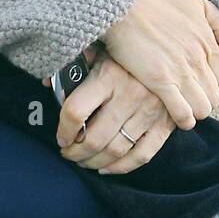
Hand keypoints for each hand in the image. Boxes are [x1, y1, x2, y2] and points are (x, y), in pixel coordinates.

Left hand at [50, 46, 178, 173]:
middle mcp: (130, 95)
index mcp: (109, 75)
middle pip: (94, 138)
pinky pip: (142, 155)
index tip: (60, 137)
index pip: (75, 111)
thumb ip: (74, 65)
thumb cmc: (128, 51)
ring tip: (84, 161)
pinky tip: (107, 168)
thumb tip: (46, 82)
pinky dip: (122, 167)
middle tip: (68, 154)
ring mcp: (150, 112)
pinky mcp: (166, 124)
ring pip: (116, 150)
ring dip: (94, 162)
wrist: (172, 49)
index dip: (63, 130)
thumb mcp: (100, 50)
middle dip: (75, 153)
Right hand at [100, 0, 218, 129]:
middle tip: (190, 98)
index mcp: (207, 40)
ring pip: (203, 107)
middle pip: (215, 94)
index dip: (214, 83)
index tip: (201, 84)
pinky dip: (184, 120)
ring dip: (196, 111)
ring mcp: (181, 71)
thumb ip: (214, 20)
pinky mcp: (160, 81)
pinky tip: (178, 119)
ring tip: (184, 109)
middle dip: (205, 99)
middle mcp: (198, 58)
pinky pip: (183, 113)